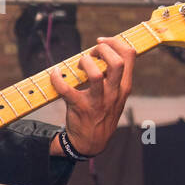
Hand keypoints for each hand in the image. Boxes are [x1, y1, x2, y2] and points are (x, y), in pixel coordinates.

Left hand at [48, 35, 135, 155]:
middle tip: (91, 53)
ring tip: (78, 65)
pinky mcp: (80, 107)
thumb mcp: (117, 97)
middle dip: (102, 50)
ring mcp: (98, 102)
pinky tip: (55, 73)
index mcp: (124, 87)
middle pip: (117, 62)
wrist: (91, 143)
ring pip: (95, 74)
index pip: (130, 56)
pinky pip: (66, 88)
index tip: (102, 41)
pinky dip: (57, 78)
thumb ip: (115, 77)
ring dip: (84, 63)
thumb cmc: (102, 114)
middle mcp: (114, 93)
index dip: (116, 42)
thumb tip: (104, 52)